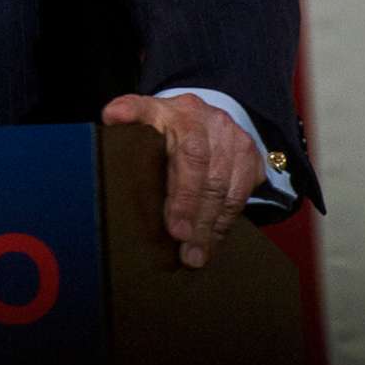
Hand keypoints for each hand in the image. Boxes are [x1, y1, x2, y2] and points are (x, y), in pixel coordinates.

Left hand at [101, 92, 258, 268]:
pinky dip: (224, 223)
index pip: (180, 145)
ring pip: (224, 188)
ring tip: (194, 254)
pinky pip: (240, 196)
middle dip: (190, 209)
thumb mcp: (142, 116)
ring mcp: (234, 139)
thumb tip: (113, 116)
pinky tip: (211, 242)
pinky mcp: (252, 158)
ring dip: (209, 225)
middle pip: (201, 170)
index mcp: (173, 110)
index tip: (172, 222)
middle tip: (180, 240)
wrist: (205, 118)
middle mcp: (208, 120)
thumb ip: (128, 115)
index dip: (180, 187)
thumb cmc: (162, 126)